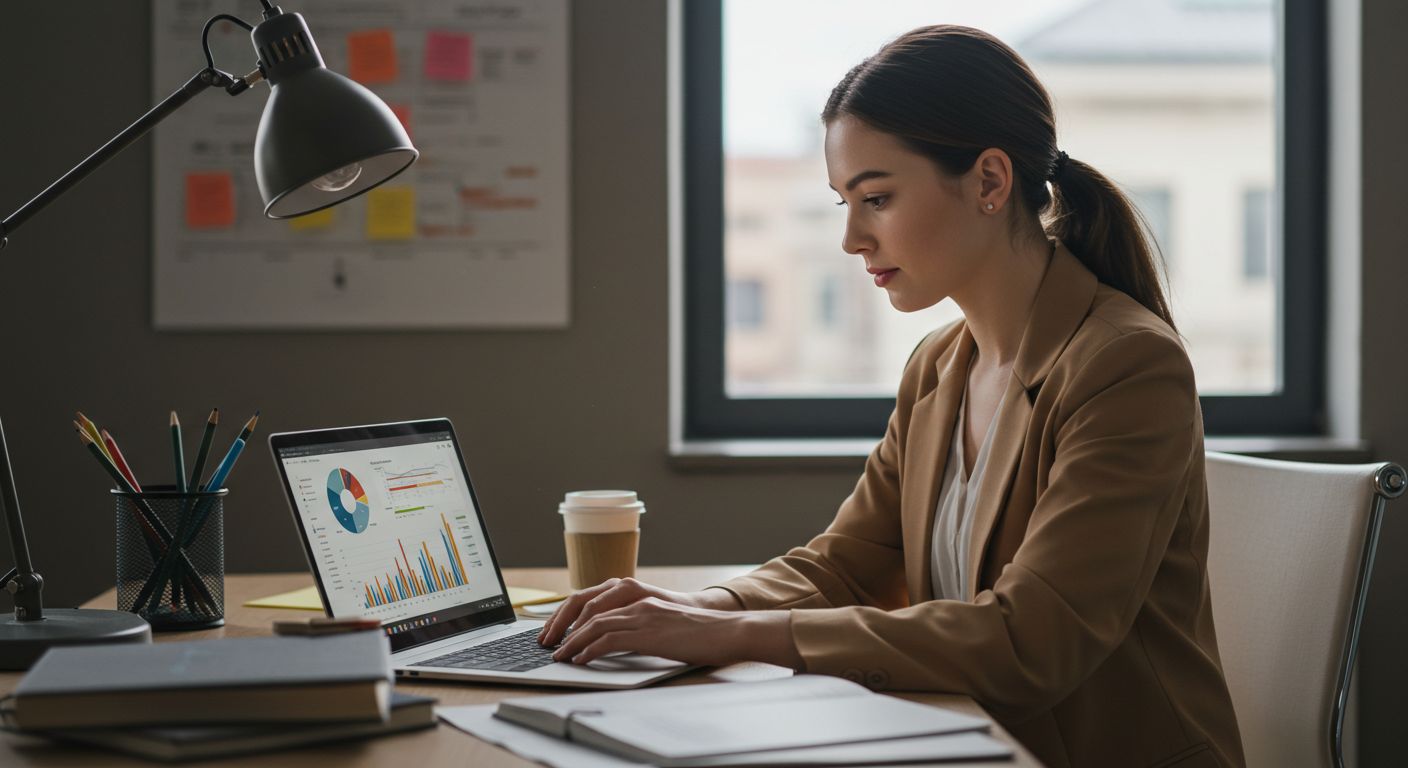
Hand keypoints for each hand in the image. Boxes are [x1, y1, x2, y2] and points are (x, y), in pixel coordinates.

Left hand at [549, 597, 802, 668]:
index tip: (553, 629)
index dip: (567, 613)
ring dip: (571, 640)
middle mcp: (636, 599)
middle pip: (585, 606)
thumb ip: (637, 623)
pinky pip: (611, 638)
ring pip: (594, 623)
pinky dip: (591, 649)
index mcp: (637, 593)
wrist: (727, 630)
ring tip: (559, 655)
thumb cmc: (698, 629)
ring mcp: (643, 614)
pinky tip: (582, 659)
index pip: (590, 597)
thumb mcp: (661, 620)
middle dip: (561, 625)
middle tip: (546, 642)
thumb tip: (611, 639)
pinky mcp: (650, 632)